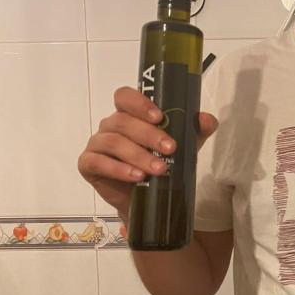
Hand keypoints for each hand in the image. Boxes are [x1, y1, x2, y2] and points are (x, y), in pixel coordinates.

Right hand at [77, 86, 217, 221]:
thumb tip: (206, 119)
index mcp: (130, 113)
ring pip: (113, 142)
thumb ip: (197, 129)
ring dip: (138, 155)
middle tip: (170, 149)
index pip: (124, 96)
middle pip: (122, 121)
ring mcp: (97, 144)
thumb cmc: (164, 162)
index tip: (160, 117)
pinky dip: (118, 169)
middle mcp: (111, 125)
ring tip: (158, 170)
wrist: (151, 198)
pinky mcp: (88, 164)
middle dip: (148, 135)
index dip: (139, 103)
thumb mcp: (186, 145)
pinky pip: (97, 162)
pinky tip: (137, 177)